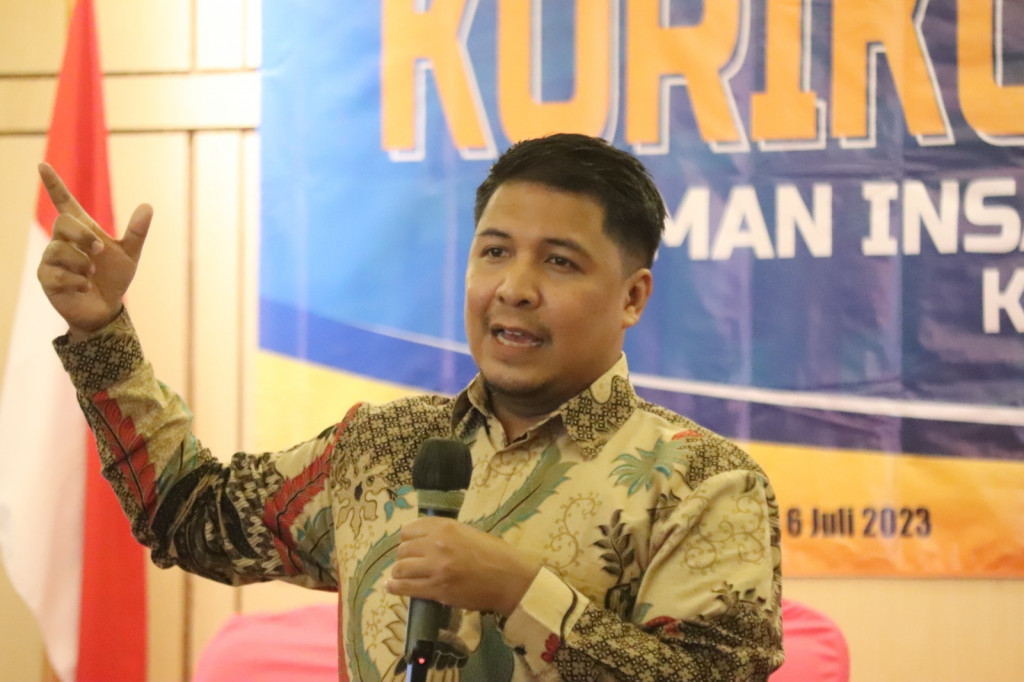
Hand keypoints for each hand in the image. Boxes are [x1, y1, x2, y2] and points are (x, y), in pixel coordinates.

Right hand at [36, 162, 152, 338]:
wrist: (106, 308)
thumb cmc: (113, 278)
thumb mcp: (129, 254)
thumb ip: (136, 232)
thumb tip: (148, 206)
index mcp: (81, 230)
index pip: (64, 202)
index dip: (54, 184)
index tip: (43, 165)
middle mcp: (62, 241)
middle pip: (63, 222)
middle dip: (83, 236)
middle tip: (100, 250)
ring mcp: (51, 259)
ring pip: (58, 250)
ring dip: (82, 262)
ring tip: (92, 273)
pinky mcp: (47, 278)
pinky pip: (57, 274)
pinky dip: (77, 281)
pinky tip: (84, 286)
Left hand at [387, 517, 541, 616]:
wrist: (509, 577)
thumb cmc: (494, 553)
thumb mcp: (468, 532)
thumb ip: (445, 534)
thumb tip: (423, 539)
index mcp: (445, 527)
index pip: (409, 530)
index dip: (407, 539)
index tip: (409, 546)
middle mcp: (436, 544)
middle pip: (403, 549)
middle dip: (403, 557)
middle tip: (409, 563)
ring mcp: (435, 567)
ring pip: (401, 568)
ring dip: (399, 572)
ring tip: (401, 576)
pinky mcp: (436, 589)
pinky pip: (406, 588)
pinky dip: (395, 587)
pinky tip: (391, 587)